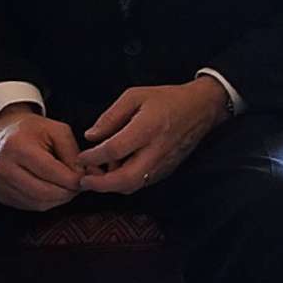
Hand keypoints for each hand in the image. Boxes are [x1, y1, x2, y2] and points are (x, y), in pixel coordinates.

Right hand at [0, 105, 83, 210]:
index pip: (51, 172)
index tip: (86, 178)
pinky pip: (31, 206)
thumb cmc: (33, 130)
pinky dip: (47, 201)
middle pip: (44, 192)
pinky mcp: (0, 195)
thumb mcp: (58, 131)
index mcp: (17, 147)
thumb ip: (74, 154)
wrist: (4, 133)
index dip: (73, 179)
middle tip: (79, 185)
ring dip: (59, 199)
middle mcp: (3, 167)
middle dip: (68, 192)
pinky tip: (52, 189)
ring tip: (67, 186)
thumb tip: (91, 175)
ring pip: (39, 203)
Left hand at [76, 80, 229, 193]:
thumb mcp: (135, 96)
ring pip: (134, 185)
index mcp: (147, 128)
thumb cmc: (167, 99)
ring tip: (97, 176)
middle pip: (125, 179)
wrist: (201, 109)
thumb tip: (91, 136)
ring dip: (112, 186)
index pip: (115, 149)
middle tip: (84, 181)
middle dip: (101, 185)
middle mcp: (156, 150)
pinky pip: (143, 183)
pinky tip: (116, 172)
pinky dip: (125, 183)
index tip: (81, 157)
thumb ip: (111, 116)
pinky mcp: (167, 170)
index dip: (93, 157)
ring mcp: (164, 163)